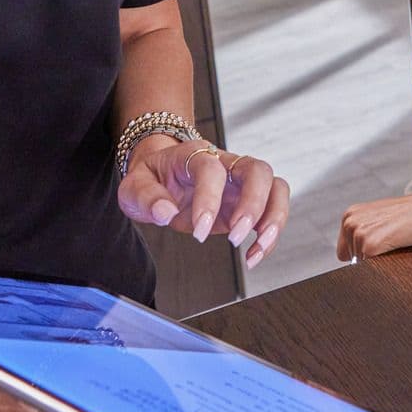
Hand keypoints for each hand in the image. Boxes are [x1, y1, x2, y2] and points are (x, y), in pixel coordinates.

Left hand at [117, 138, 291, 269]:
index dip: (209, 199)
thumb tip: (165, 213)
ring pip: (276, 187)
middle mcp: (226, 164)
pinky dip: (270, 236)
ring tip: (257, 248)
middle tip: (235, 236)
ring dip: (274, 219)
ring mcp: (241, 182)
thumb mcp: (135, 185)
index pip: (212, 169)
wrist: (163, 177)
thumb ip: (146, 197)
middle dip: (253, 205)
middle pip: (258, 170)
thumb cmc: (152, 178)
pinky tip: (254, 255)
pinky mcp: (248, 203)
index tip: (199, 231)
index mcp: (196, 156)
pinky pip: (273, 212)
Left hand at [336, 186, 411, 260]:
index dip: (364, 256)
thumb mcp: (384, 218)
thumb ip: (366, 232)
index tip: (384, 246)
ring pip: (362, 267)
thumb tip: (354, 259)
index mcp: (350, 214)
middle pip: (352, 262)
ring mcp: (358, 233)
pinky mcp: (370, 246)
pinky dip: (385, 267)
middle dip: (372, 260)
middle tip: (396, 242)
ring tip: (400, 243)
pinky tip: (400, 248)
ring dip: (381, 263)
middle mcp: (350, 221)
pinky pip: (370, 270)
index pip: (345, 253)